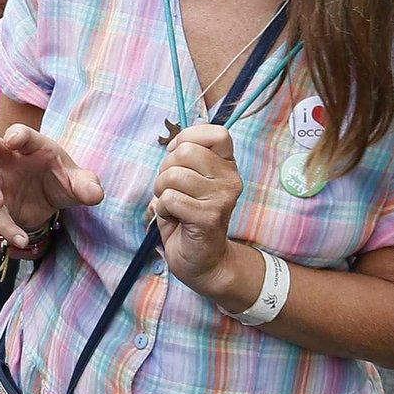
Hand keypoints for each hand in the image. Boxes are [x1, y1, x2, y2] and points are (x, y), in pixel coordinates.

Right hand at [0, 123, 103, 260]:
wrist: (46, 198)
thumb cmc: (60, 179)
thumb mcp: (78, 182)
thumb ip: (87, 186)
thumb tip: (94, 194)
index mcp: (31, 147)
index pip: (22, 134)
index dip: (16, 135)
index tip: (13, 140)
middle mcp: (9, 161)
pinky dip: (1, 227)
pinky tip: (19, 239)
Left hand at [149, 124, 243, 290]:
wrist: (204, 260)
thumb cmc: (189, 215)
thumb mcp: (190, 179)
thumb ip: (187, 157)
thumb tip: (176, 140)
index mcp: (227, 165)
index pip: (216, 133)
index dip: (188, 138)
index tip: (178, 157)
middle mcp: (230, 179)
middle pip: (185, 151)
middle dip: (166, 169)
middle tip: (172, 189)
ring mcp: (222, 198)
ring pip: (174, 175)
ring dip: (162, 191)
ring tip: (173, 205)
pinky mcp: (208, 217)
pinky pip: (170, 199)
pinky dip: (163, 209)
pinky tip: (175, 218)